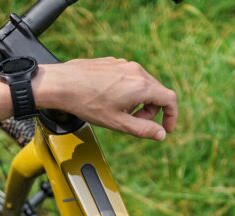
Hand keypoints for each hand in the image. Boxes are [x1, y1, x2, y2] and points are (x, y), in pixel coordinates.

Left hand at [33, 58, 177, 140]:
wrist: (63, 84)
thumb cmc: (88, 104)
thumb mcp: (119, 123)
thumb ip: (144, 130)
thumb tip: (161, 134)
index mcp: (141, 85)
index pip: (170, 99)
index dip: (171, 116)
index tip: (166, 128)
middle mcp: (136, 71)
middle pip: (156, 92)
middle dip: (151, 111)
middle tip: (134, 123)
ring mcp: (124, 64)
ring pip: (142, 85)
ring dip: (139, 102)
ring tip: (119, 112)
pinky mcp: (113, 62)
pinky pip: (129, 78)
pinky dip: (127, 92)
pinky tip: (109, 100)